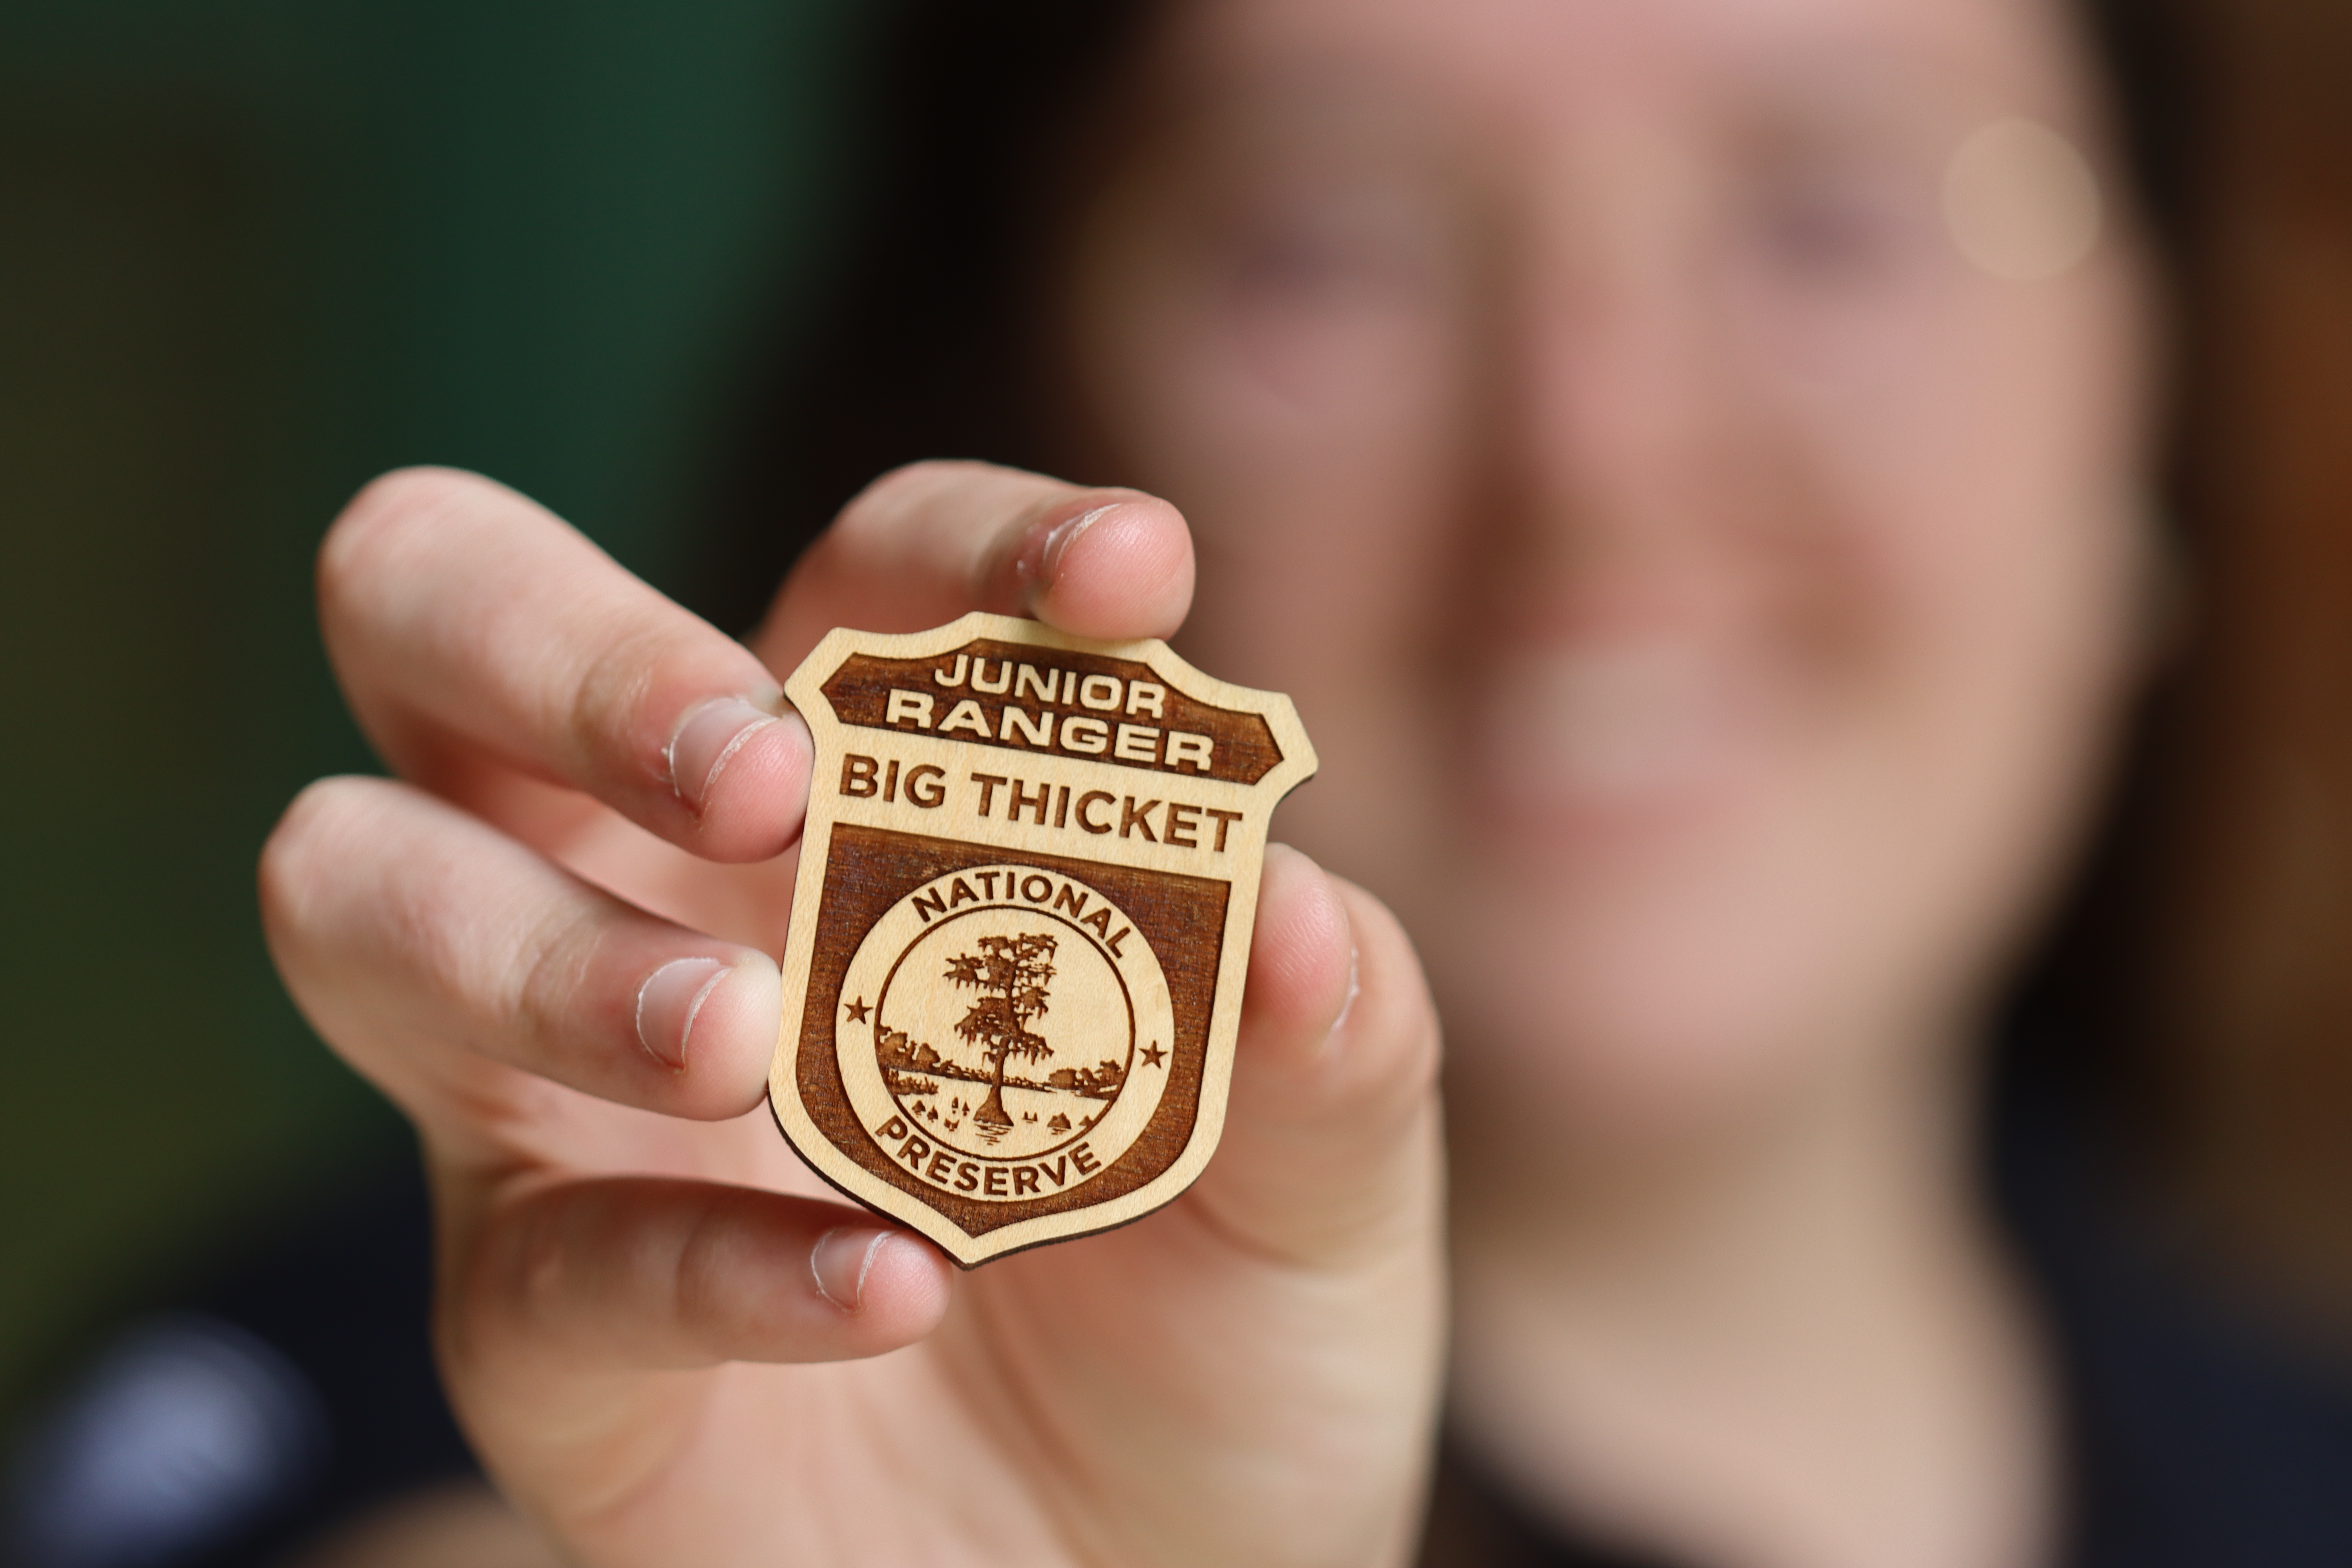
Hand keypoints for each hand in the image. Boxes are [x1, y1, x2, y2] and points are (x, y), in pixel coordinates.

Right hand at [261, 462, 1446, 1566]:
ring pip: (368, 901)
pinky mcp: (540, 1338)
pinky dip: (710, 1260)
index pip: (861, 579)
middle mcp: (670, 896)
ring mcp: (564, 1107)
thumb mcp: (1325, 1169)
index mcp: (864, 795)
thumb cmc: (1226, 1330)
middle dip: (570, 650)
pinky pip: (541, 1263)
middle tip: (754, 773)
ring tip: (743, 1034)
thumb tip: (1292, 900)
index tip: (1130, 577)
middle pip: (451, 627)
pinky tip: (886, 1288)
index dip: (972, 548)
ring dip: (548, 949)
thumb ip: (1328, 1025)